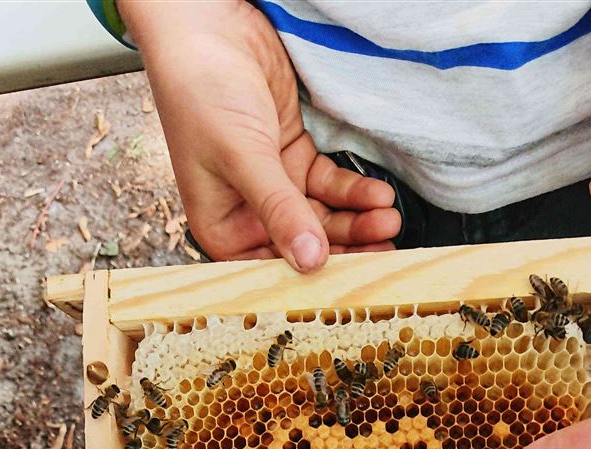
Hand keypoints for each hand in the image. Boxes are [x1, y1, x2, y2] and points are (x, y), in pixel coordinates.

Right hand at [122, 0, 399, 271]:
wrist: (207, 24)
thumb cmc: (201, 90)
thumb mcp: (243, 157)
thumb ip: (280, 210)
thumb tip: (310, 261)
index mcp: (222, 226)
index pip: (272, 269)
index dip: (311, 278)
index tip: (351, 280)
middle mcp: (248, 212)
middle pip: (306, 245)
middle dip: (347, 247)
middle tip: (386, 249)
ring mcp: (275, 185)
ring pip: (325, 217)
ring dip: (358, 220)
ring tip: (389, 218)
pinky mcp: (295, 157)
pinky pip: (331, 185)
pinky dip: (355, 192)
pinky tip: (378, 194)